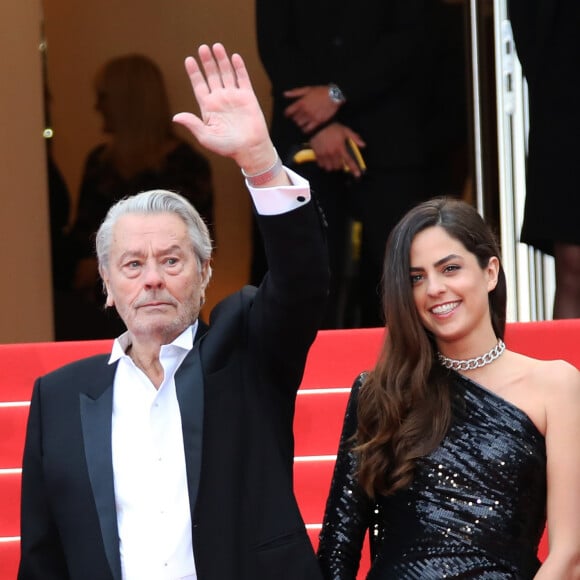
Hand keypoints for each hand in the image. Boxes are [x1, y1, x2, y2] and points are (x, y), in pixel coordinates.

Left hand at [173, 43, 274, 174]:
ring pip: (226, 74)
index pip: (199, 85)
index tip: (189, 60)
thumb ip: (193, 125)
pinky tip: (234, 57)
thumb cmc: (228, 147)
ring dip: (221, 60)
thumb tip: (175, 117)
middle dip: (207, 62)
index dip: (194, 73)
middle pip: (212, 76)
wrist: (250, 149)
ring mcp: (234, 97)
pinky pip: (242, 79)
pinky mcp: (248, 97)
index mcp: (208, 107)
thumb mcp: (206, 137)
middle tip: (202, 48)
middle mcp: (220, 99)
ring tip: (216, 46)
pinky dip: (239, 68)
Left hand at [283, 86, 340, 133]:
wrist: (334, 95)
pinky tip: (307, 127)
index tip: (288, 114)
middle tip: (298, 116)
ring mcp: (311, 117)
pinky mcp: (317, 122)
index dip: (287, 113)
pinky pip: (307, 129)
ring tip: (303, 121)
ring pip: (299, 124)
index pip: (288, 112)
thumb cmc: (320, 91)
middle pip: (294, 119)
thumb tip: (285, 94)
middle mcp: (305, 111)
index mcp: (301, 102)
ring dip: (300, 123)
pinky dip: (305, 129)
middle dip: (295, 117)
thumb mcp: (307, 89)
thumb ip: (295, 92)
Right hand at [309, 123, 365, 176]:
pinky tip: (326, 159)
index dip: (354, 168)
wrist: (318, 125)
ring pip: (330, 168)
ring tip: (332, 161)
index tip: (357, 174)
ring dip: (332, 166)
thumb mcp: (345, 131)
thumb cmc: (332, 128)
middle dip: (340, 165)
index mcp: (340, 148)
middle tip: (340, 161)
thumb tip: (363, 144)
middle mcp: (333, 153)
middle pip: (338, 167)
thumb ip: (354, 138)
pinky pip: (322, 165)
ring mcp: (324, 155)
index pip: (349, 161)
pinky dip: (324, 164)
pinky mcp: (318, 155)